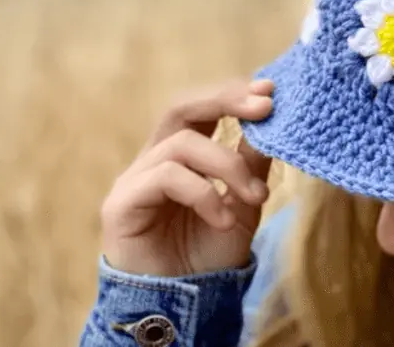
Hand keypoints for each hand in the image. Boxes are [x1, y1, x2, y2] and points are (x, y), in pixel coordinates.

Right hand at [100, 78, 274, 276]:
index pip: (202, 110)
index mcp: (182, 156)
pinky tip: (223, 219)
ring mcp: (135, 179)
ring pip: (183, 145)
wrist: (182, 303)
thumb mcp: (243, 204)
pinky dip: (203, 193)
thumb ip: (251, 165)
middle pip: (181, 108)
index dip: (233, 95)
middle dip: (225, 101)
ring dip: (228, 165)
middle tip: (264, 107)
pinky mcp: (122, 204)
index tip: (270, 91)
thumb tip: (271, 123)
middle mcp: (155, 160)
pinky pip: (165, 177)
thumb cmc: (208, 254)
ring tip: (255, 197)